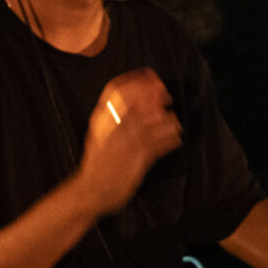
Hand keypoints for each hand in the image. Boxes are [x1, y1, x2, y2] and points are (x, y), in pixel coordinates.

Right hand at [76, 68, 182, 215]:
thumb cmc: (97, 163)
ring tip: (173, 122)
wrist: (91, 191)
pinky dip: (171, 138)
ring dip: (168, 119)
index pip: (115, 89)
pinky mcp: (138, 158)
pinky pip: (160, 143)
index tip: (150, 76)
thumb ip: (111, 117)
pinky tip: (176, 138)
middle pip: (138, 100)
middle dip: (155, 93)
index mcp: (100, 120)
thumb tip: (131, 101)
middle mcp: (112, 127)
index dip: (135, 79)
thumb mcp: (98, 135)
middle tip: (166, 95)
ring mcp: (125, 142)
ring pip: (153, 121)